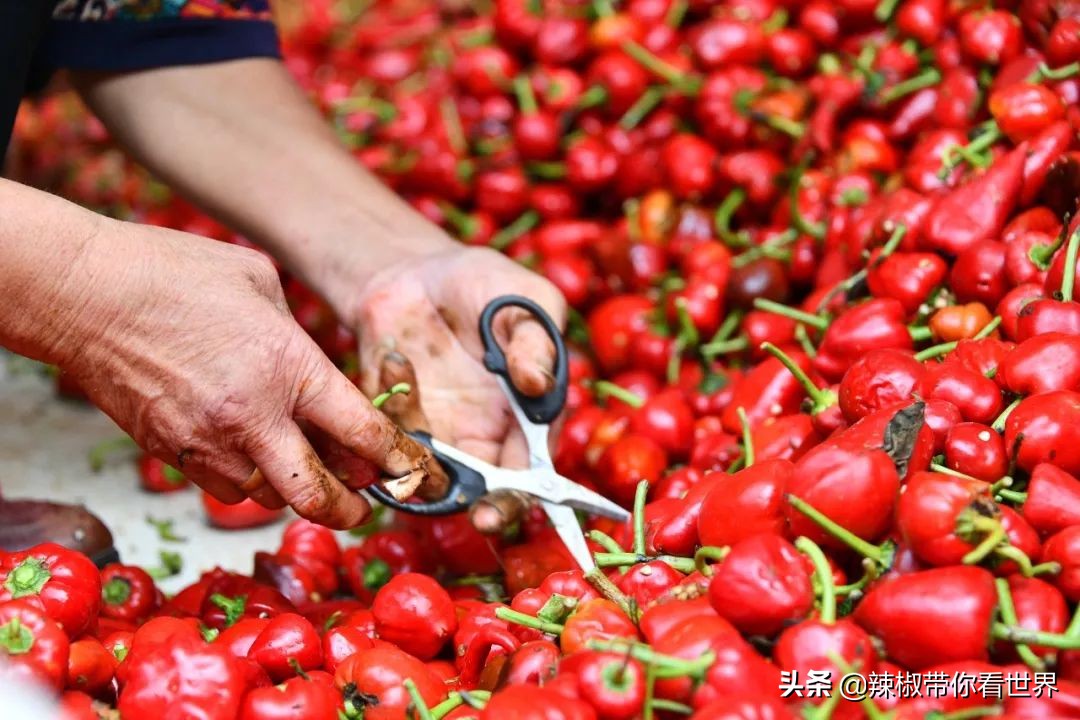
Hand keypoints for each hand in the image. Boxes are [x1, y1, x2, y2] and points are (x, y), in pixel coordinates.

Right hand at [59, 223, 437, 528]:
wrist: (83, 293)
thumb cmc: (174, 272)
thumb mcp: (261, 283)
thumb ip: (297, 335)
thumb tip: (314, 370)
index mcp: (289, 369)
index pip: (361, 433)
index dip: (395, 461)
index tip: (408, 473)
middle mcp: (253, 418)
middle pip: (317, 496)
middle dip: (348, 510)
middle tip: (361, 506)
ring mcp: (206, 442)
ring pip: (267, 498)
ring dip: (293, 491)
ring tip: (303, 471)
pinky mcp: (168, 453)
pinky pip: (222, 487)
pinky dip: (246, 481)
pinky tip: (249, 455)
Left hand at [349, 246, 566, 528]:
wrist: (415, 273)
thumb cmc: (484, 285)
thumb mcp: (524, 298)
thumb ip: (536, 339)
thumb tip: (538, 383)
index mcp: (528, 418)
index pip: (531, 474)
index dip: (520, 500)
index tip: (501, 510)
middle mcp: (485, 437)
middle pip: (485, 495)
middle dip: (478, 508)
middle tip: (470, 507)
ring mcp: (438, 436)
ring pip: (429, 477)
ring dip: (417, 447)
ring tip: (408, 369)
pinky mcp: (395, 426)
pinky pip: (388, 444)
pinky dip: (391, 407)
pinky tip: (396, 357)